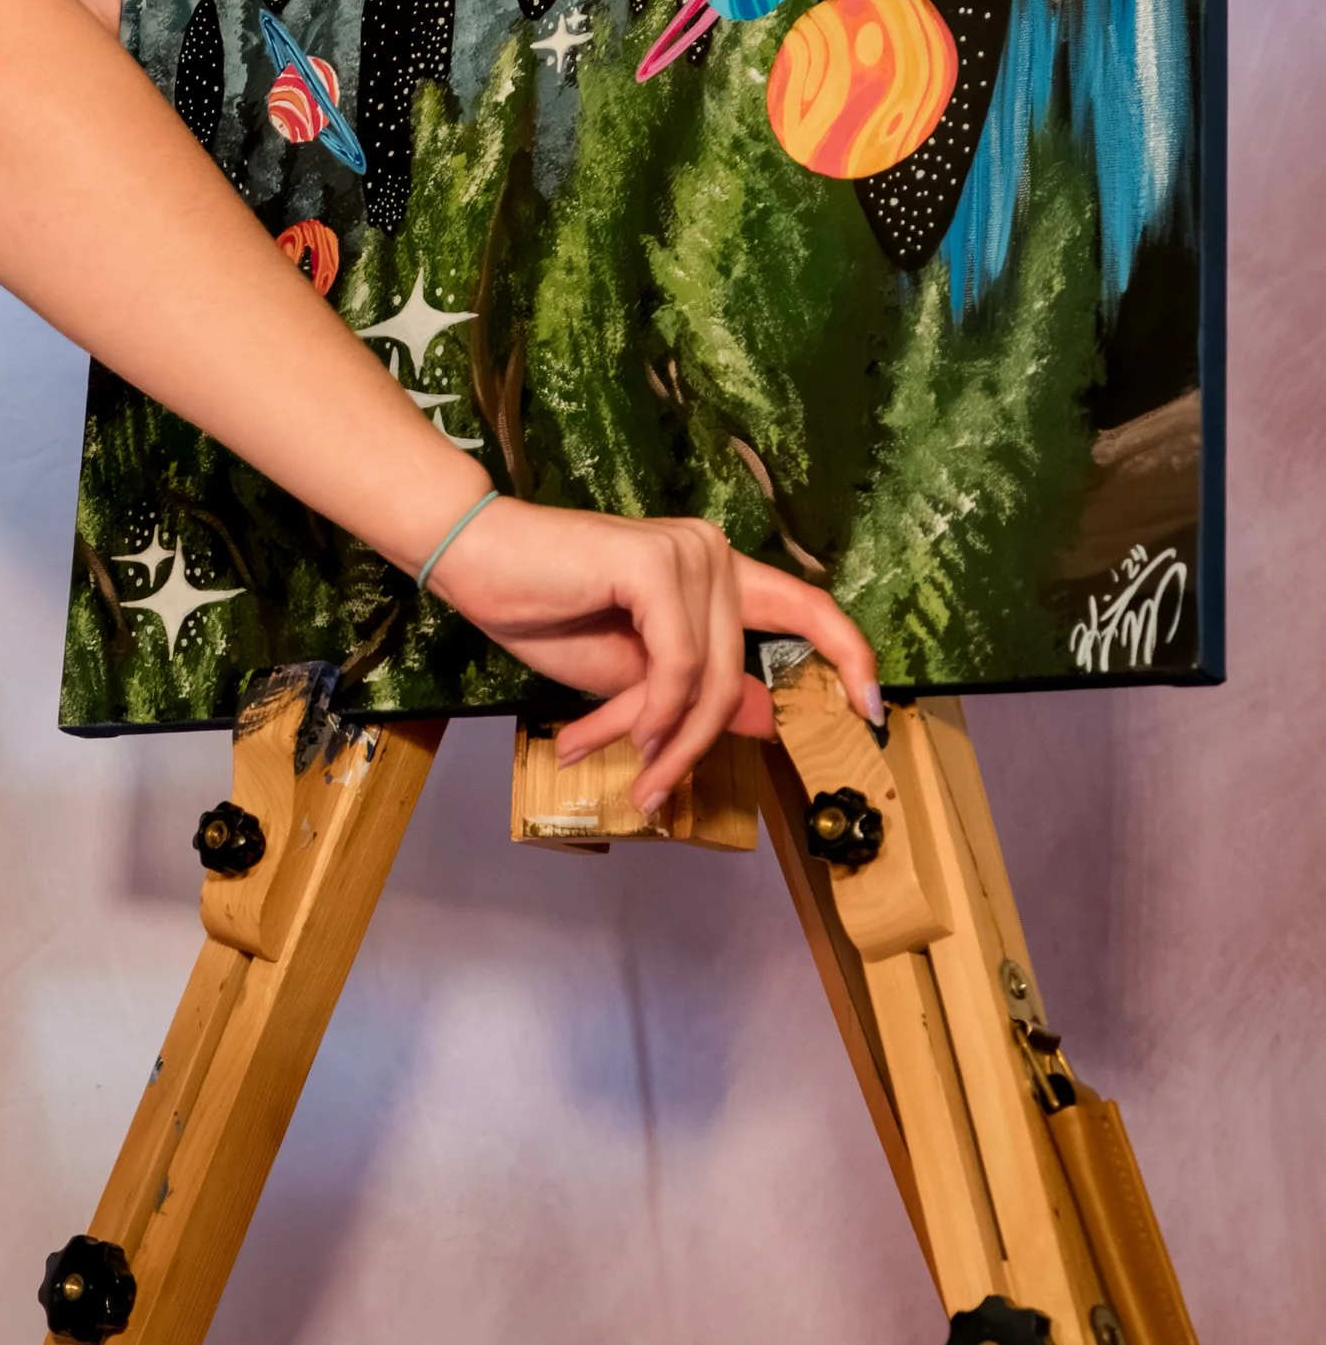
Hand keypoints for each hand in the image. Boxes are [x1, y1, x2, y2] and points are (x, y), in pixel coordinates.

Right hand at [429, 497, 881, 816]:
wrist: (474, 563)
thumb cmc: (541, 608)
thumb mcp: (628, 673)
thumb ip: (693, 694)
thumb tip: (768, 718)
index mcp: (714, 573)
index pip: (807, 608)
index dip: (850, 657)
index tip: (870, 711)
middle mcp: (713, 554)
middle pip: (739, 674)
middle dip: (696, 742)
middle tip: (655, 791)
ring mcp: (691, 554)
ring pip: (710, 680)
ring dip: (665, 736)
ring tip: (622, 767)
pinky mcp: (659, 565)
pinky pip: (678, 666)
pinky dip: (652, 711)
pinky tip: (622, 731)